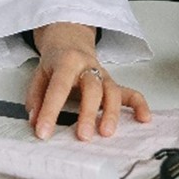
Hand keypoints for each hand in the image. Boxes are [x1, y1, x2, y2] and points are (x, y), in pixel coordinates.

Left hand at [25, 22, 150, 139]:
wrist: (70, 43)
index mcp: (67, 62)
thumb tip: (34, 121)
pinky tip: (144, 119)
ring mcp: (104, 76)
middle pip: (92, 88)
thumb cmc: (57, 62)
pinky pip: (131, 93)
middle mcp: (88, 67)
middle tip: (83, 136)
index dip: (50, 111)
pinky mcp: (114, 84)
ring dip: (111, 113)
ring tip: (106, 133)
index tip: (44, 132)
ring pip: (112, 92)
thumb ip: (36, 97)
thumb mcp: (39, 74)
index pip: (59, 87)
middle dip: (88, 113)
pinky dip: (140, 105)